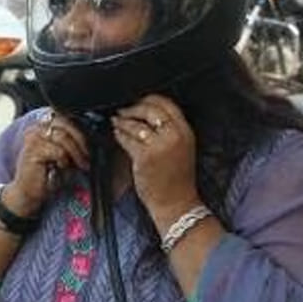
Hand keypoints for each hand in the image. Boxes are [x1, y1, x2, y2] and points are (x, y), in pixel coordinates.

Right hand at [5, 110, 89, 216]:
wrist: (30, 191)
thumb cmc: (47, 173)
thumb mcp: (64, 155)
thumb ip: (73, 143)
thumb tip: (92, 139)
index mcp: (44, 125)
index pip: (66, 117)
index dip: (81, 130)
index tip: (91, 145)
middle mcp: (36, 128)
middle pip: (65, 123)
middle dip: (81, 140)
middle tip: (88, 155)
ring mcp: (33, 138)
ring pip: (63, 137)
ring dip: (76, 152)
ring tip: (80, 164)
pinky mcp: (32, 150)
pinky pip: (58, 151)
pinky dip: (65, 160)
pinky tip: (62, 166)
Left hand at [112, 95, 201, 223]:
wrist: (176, 202)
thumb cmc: (177, 177)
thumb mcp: (181, 148)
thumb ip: (169, 130)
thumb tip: (146, 112)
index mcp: (186, 131)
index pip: (167, 104)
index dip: (149, 98)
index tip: (139, 100)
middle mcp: (175, 136)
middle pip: (150, 109)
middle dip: (133, 107)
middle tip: (123, 110)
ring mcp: (159, 146)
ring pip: (136, 124)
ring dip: (123, 121)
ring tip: (116, 121)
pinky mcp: (145, 157)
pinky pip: (127, 139)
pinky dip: (119, 135)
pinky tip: (117, 134)